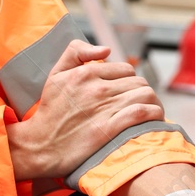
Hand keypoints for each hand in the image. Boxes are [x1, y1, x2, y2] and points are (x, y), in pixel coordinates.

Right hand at [7, 40, 163, 181]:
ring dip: (153, 102)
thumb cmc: (49, 112)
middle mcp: (97, 87)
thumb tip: (106, 50)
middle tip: (141, 103)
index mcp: (86, 72)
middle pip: (139, 81)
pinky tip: (154, 119)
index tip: (127, 92)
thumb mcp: (55, 75)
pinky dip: (154, 114)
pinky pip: (143, 113)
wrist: (40, 145)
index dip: (129, 80)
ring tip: (151, 111)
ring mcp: (105, 108)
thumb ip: (75, 52)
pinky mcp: (110, 128)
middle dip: (142, 91)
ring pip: (145, 94)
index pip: (125, 69)